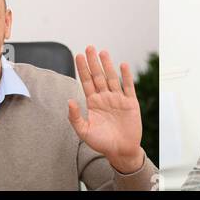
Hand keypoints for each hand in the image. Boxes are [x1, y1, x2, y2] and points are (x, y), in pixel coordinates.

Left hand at [67, 45, 144, 173]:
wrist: (121, 152)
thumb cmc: (102, 143)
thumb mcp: (84, 132)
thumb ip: (75, 117)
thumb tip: (69, 101)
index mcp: (93, 102)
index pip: (86, 82)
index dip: (82, 69)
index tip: (78, 56)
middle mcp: (105, 97)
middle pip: (98, 76)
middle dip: (93, 62)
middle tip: (89, 47)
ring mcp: (118, 99)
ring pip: (112, 78)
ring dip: (108, 65)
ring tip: (103, 52)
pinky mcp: (130, 103)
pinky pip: (128, 87)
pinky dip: (126, 76)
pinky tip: (123, 65)